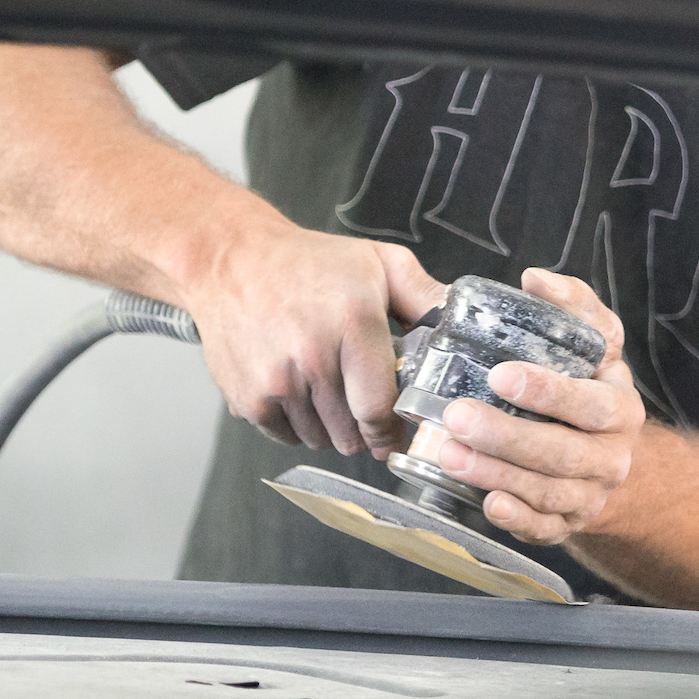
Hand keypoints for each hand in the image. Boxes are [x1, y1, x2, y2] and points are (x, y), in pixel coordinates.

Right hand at [184, 219, 444, 457]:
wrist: (230, 259)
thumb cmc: (310, 262)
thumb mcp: (379, 263)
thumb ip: (426, 296)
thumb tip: (468, 322)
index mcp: (353, 327)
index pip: (380, 408)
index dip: (393, 430)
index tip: (398, 434)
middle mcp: (312, 358)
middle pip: (352, 432)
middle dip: (366, 430)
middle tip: (367, 410)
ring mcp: (275, 382)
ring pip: (321, 438)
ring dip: (333, 428)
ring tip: (333, 395)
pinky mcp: (247, 397)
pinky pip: (287, 435)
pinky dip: (299, 425)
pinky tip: (303, 395)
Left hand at [432, 268, 643, 544]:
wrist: (607, 453)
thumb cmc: (588, 387)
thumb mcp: (592, 343)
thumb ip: (571, 307)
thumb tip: (535, 279)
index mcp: (619, 407)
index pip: (589, 402)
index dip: (547, 391)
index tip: (500, 375)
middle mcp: (613, 455)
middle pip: (562, 452)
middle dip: (508, 436)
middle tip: (457, 416)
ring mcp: (592, 494)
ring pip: (547, 491)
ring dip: (497, 474)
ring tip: (449, 454)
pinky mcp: (569, 524)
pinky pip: (545, 529)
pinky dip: (516, 519)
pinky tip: (486, 503)